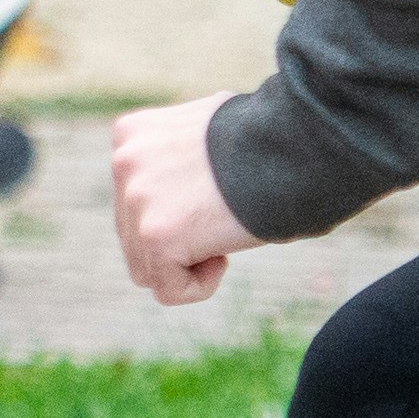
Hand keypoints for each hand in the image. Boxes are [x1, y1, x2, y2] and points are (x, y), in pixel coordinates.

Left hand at [109, 91, 253, 305]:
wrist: (295, 145)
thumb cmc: (268, 138)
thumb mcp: (207, 127)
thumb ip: (175, 153)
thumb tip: (176, 188)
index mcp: (132, 133)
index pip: (132, 199)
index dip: (176, 210)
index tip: (214, 198)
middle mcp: (123, 161)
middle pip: (133, 234)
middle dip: (178, 239)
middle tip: (221, 218)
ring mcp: (135, 199)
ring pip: (147, 267)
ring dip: (188, 262)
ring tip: (224, 233)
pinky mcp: (155, 236)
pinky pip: (168, 290)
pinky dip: (200, 285)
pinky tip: (225, 255)